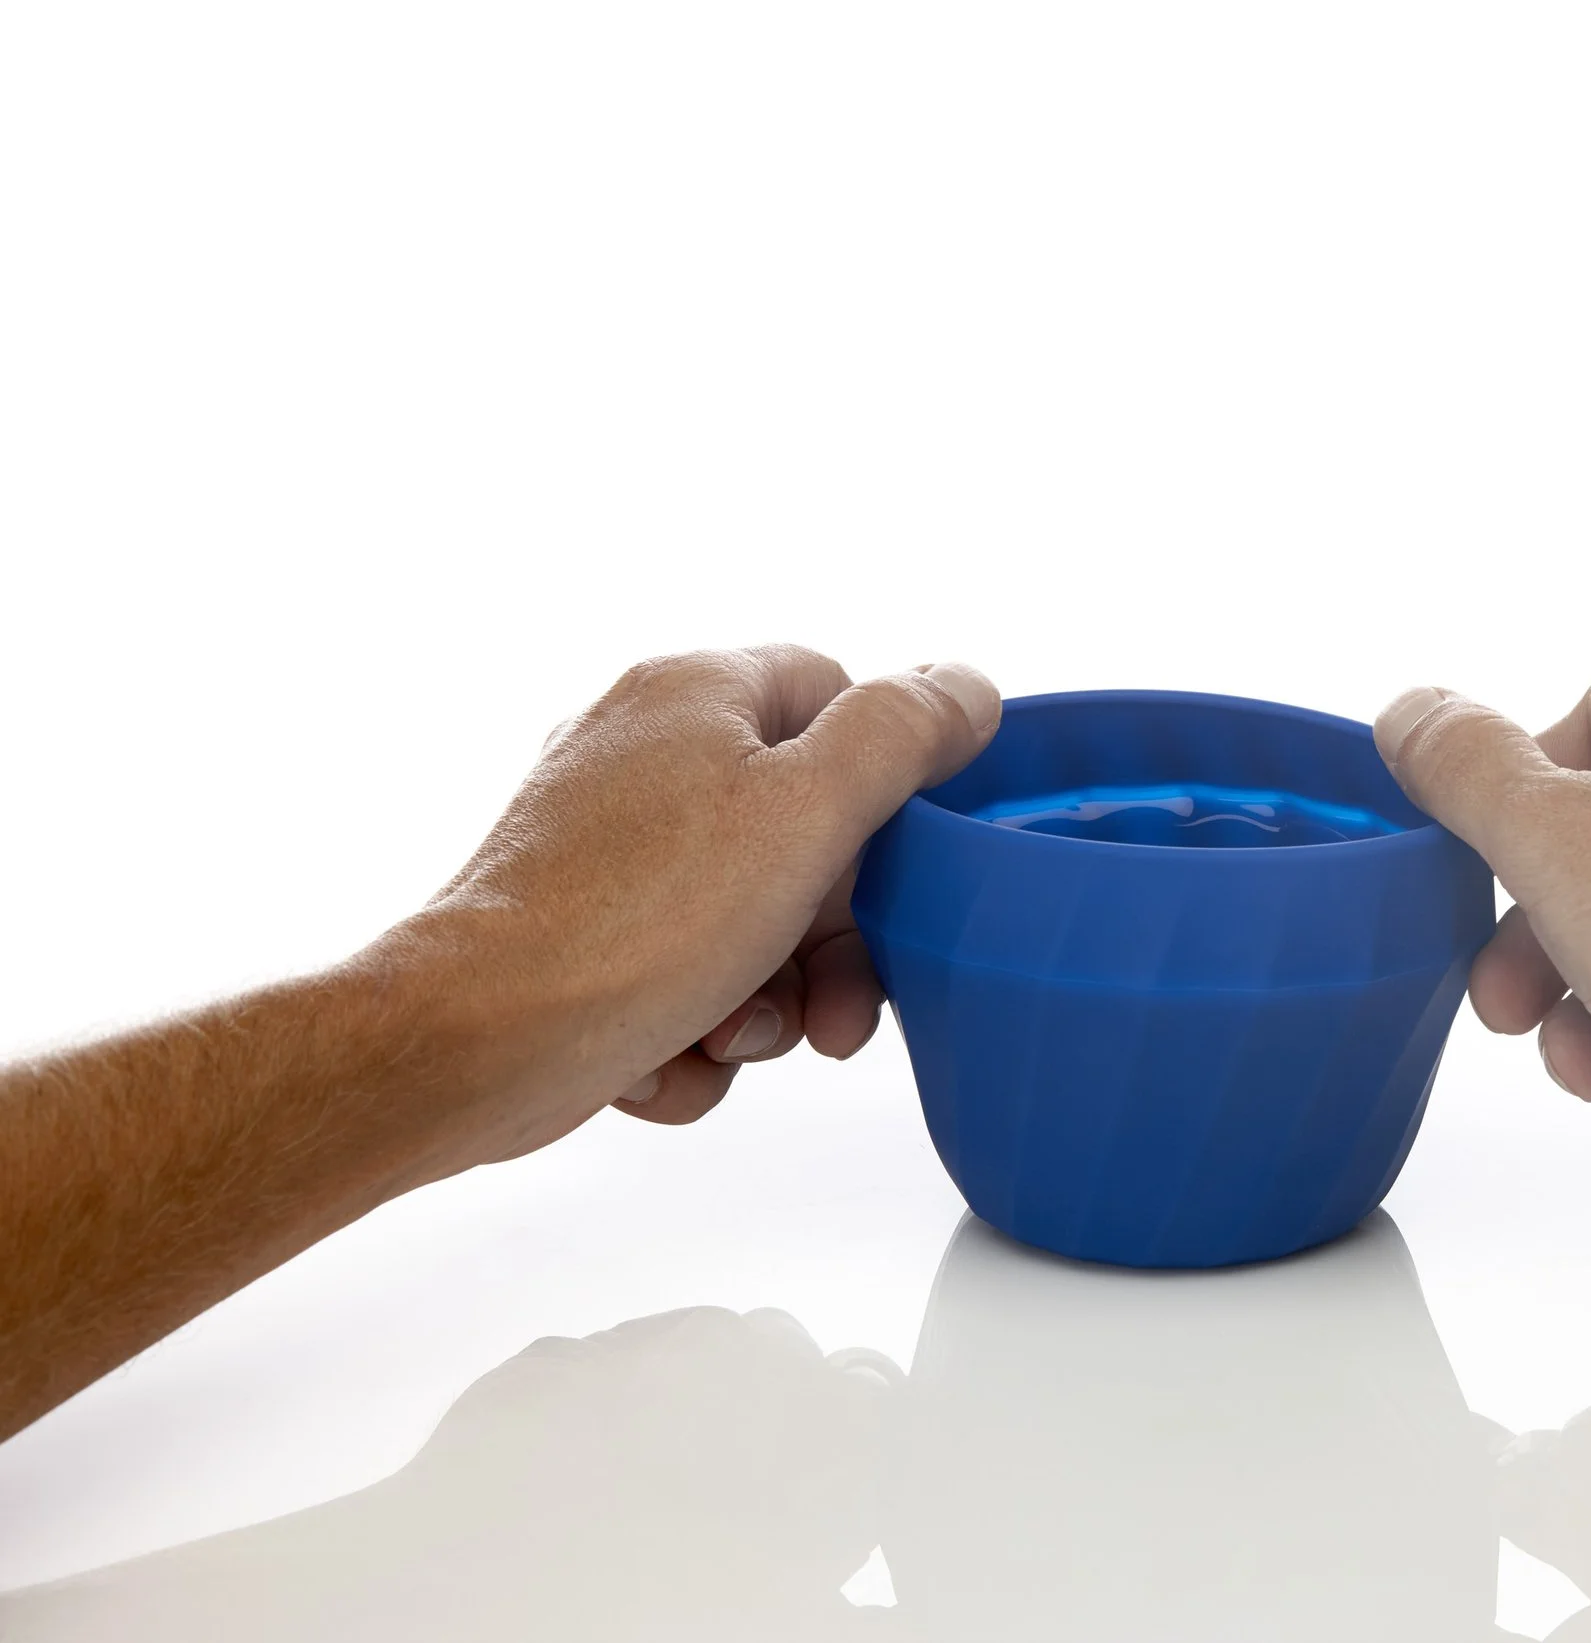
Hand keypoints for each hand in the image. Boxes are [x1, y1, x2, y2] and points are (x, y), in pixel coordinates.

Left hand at [376, 646, 998, 1171]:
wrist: (472, 1043)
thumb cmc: (637, 924)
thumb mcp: (808, 812)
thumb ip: (901, 735)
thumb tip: (966, 684)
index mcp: (695, 694)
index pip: (837, 698)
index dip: (884, 789)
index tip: (897, 871)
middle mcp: (639, 751)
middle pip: (799, 832)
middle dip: (829, 942)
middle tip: (838, 1016)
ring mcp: (600, 844)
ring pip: (745, 919)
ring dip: (766, 1000)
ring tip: (733, 1040)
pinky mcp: (572, 931)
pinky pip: (678, 973)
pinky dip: (690, 1029)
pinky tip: (667, 1056)